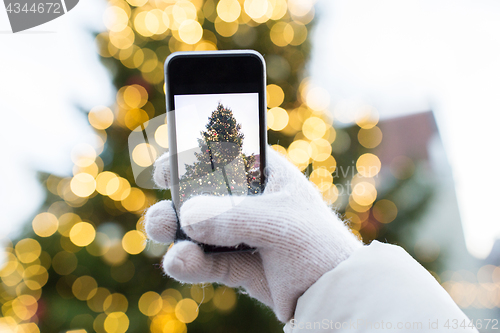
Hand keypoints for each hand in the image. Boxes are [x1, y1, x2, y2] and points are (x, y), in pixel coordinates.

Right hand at [144, 147, 362, 321]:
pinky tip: (179, 262)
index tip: (167, 167)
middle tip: (163, 209)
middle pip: (202, 192)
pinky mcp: (237, 265)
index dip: (194, 155)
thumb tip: (187, 217)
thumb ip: (233, 217)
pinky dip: (188, 262)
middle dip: (177, 199)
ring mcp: (241, 234)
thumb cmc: (319, 247)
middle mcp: (249, 202)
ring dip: (174, 230)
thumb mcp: (281, 224)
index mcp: (266, 176)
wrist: (335, 297)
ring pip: (196, 228)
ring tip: (163, 234)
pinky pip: (204, 260)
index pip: (225, 155)